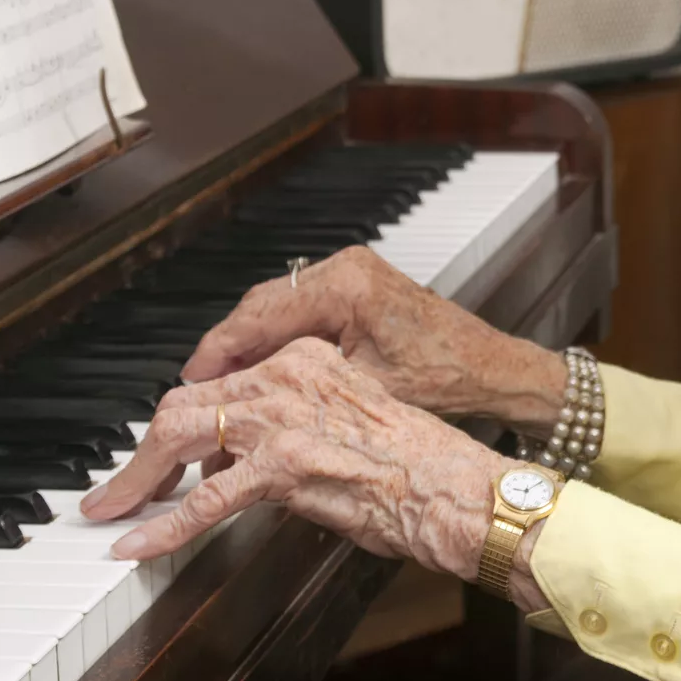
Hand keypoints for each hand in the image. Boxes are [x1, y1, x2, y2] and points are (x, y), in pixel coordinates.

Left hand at [81, 337, 523, 584]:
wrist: (455, 486)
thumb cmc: (418, 465)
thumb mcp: (350, 419)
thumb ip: (297, 422)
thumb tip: (248, 458)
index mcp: (307, 358)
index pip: (222, 381)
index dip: (184, 418)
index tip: (162, 449)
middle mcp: (288, 376)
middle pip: (187, 402)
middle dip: (142, 449)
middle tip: (118, 485)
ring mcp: (282, 418)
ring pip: (180, 436)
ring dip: (136, 480)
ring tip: (111, 509)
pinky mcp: (282, 466)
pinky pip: (202, 500)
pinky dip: (161, 526)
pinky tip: (138, 543)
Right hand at [181, 245, 565, 435]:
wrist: (492, 367)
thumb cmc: (446, 378)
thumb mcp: (364, 390)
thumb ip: (302, 390)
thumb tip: (244, 413)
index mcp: (347, 285)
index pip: (260, 314)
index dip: (219, 351)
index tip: (189, 382)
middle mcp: (345, 268)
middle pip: (261, 306)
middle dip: (227, 351)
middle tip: (195, 391)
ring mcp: (350, 273)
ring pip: (276, 307)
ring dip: (248, 346)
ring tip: (222, 389)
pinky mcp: (355, 287)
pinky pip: (299, 309)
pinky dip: (276, 340)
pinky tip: (261, 373)